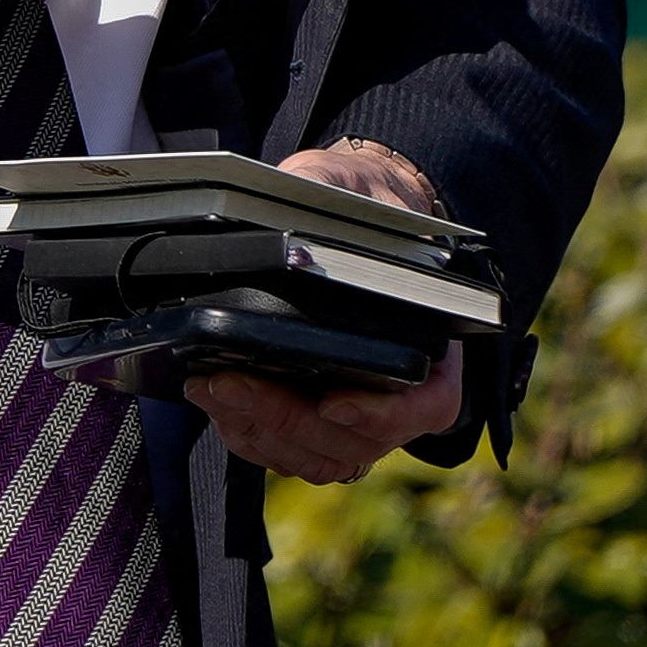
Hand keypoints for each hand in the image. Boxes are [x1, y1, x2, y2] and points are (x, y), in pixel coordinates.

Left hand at [186, 141, 458, 484]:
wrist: (358, 213)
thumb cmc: (359, 204)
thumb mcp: (351, 191)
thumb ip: (330, 204)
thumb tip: (288, 220)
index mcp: (435, 345)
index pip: (425, 405)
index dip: (382, 414)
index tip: (334, 402)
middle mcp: (405, 393)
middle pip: (355, 440)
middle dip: (285, 418)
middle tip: (229, 383)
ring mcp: (363, 416)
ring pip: (318, 456)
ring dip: (260, 431)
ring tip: (211, 389)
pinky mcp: (321, 422)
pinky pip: (290, 452)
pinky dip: (251, 434)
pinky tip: (215, 400)